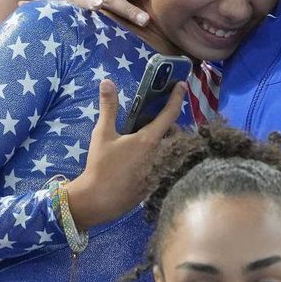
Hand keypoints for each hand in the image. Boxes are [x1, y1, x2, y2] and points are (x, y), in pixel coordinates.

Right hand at [57, 0, 151, 26]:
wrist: (59, 20)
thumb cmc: (93, 12)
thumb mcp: (107, 4)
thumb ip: (123, 2)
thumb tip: (151, 10)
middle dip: (127, 5)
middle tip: (144, 19)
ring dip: (110, 5)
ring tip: (113, 8)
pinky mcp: (61, 3)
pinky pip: (75, 2)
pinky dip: (85, 2)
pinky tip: (95, 7)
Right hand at [66, 78, 184, 227]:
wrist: (98, 199)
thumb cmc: (101, 165)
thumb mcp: (102, 134)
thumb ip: (108, 107)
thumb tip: (106, 81)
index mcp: (149, 139)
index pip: (170, 113)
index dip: (177, 97)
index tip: (182, 85)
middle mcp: (161, 154)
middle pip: (174, 133)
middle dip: (169, 125)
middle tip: (153, 120)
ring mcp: (161, 170)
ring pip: (172, 149)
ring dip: (165, 141)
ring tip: (149, 139)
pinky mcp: (158, 182)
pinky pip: (167, 164)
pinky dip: (161, 157)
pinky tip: (144, 160)